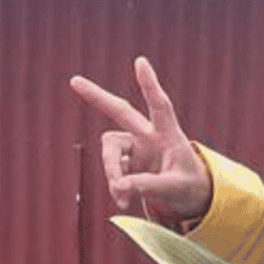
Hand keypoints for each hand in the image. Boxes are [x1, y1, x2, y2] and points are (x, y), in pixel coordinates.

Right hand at [70, 56, 213, 224]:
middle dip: (98, 97)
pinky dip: (116, 188)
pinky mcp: (127, 164)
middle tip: (74, 81)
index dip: (150, 85)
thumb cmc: (189, 187)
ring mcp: (135, 149)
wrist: (188, 198)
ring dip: (111, 170)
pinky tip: (124, 202)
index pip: (160, 106)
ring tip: (122, 194)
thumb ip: (149, 186)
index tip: (140, 61)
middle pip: (121, 112)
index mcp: (169, 135)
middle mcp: (149, 137)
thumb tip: (119, 186)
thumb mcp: (176, 189)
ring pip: (110, 150)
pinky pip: (113, 173)